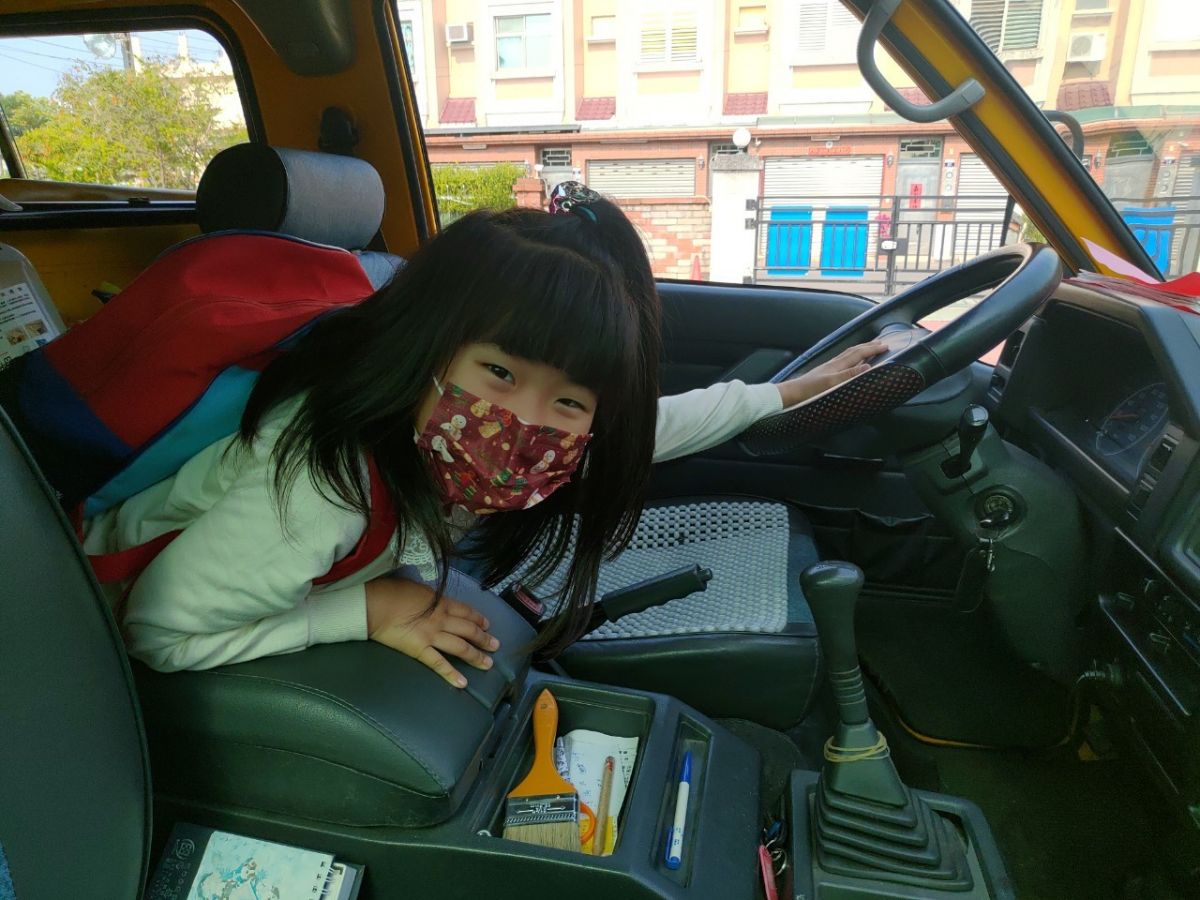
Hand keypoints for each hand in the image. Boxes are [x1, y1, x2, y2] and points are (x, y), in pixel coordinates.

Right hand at [365, 576, 499, 687]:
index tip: (487, 624)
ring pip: (460, 647)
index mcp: (441, 602)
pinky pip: (439, 664)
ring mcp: (432, 636)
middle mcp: (442, 619)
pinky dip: (452, 674)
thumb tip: (433, 599)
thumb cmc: (392, 591)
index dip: (478, 618)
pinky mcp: (420, 650)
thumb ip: (429, 596)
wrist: (376, 604)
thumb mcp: (417, 587)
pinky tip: (463, 683)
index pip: (466, 611)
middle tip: (495, 646)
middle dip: (484, 638)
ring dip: (476, 656)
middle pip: (469, 630)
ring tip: (488, 664)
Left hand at [777, 340, 887, 407]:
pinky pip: (843, 361)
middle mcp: (834, 364)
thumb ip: (850, 375)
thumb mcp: (832, 383)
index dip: (873, 349)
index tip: (886, 346)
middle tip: (880, 342)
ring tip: (868, 347)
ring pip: (848, 355)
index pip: (859, 354)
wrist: (793, 393)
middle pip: (854, 351)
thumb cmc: (811, 390)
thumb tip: (868, 366)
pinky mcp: (825, 373)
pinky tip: (850, 362)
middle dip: (868, 346)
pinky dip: (852, 358)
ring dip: (860, 350)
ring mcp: (829, 367)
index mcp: (838, 365)